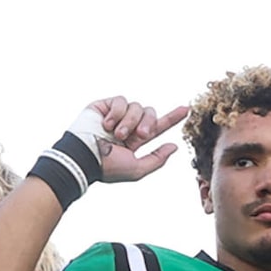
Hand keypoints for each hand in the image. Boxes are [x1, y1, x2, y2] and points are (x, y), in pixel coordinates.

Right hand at [73, 99, 189, 185]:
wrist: (84, 156)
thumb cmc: (107, 168)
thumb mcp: (137, 169)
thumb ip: (157, 159)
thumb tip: (174, 146)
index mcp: (135, 140)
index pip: (157, 127)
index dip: (172, 118)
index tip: (186, 109)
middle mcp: (127, 126)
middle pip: (150, 114)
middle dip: (149, 123)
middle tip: (140, 135)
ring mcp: (116, 115)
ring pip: (136, 107)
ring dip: (129, 122)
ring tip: (116, 134)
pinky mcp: (105, 105)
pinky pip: (121, 101)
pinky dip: (116, 113)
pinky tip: (106, 124)